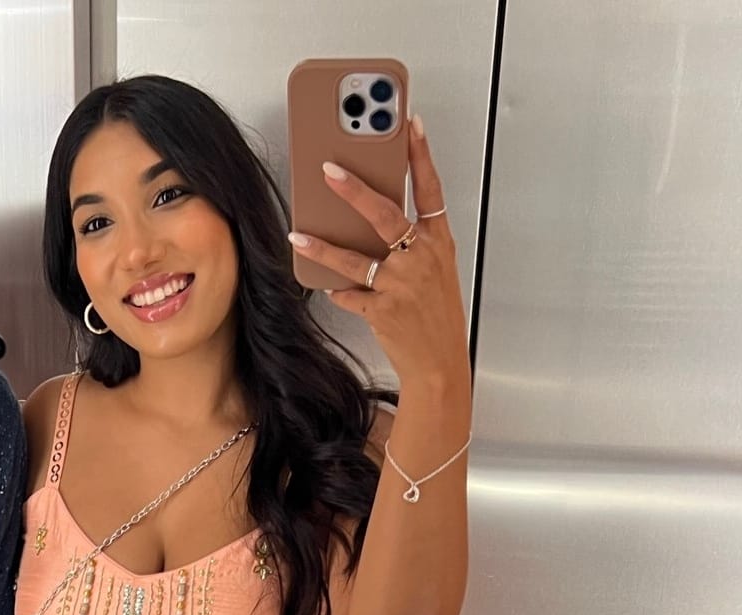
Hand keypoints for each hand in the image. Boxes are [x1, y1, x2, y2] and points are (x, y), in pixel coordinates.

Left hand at [288, 116, 469, 393]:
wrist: (441, 363)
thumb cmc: (438, 316)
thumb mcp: (436, 272)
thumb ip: (412, 244)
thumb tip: (375, 222)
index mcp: (439, 244)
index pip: (431, 192)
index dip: (421, 156)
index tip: (410, 124)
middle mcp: (422, 260)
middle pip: (386, 215)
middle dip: (356, 190)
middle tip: (329, 169)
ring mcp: (402, 285)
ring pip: (355, 258)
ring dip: (323, 246)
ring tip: (300, 232)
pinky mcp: (384, 309)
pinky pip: (350, 294)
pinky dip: (339, 291)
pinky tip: (330, 287)